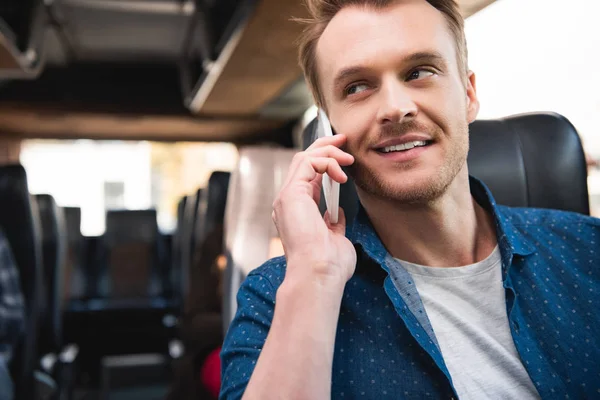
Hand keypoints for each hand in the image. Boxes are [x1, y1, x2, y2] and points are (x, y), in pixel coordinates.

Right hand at [272, 134, 356, 283]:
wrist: (319, 273)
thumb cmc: (328, 264)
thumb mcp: (335, 238)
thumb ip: (333, 224)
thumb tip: (337, 215)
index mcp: (297, 211)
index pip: (307, 176)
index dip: (325, 161)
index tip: (344, 156)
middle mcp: (288, 202)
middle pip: (302, 161)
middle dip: (325, 146)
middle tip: (344, 139)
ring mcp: (287, 197)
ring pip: (303, 157)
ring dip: (328, 151)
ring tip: (347, 157)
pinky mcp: (291, 194)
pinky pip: (308, 163)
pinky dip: (327, 162)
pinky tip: (341, 175)